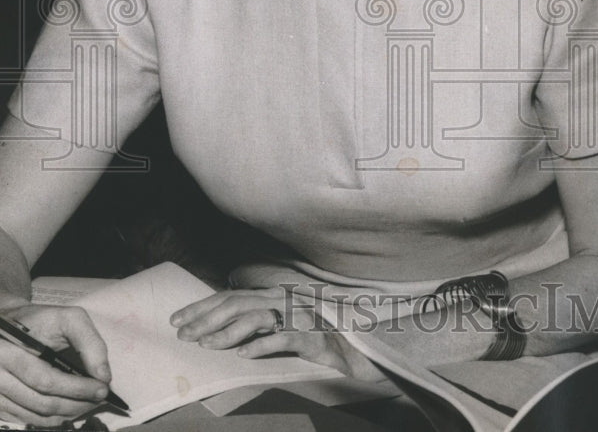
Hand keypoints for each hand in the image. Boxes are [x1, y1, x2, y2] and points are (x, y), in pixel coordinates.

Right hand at [0, 304, 111, 427]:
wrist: (10, 327)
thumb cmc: (41, 321)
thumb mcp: (67, 319)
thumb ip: (89, 342)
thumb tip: (103, 376)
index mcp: (8, 353)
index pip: (46, 380)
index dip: (77, 388)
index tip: (102, 388)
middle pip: (41, 402)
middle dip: (76, 403)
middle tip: (100, 398)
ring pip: (35, 415)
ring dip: (67, 413)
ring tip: (89, 403)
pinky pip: (26, 419)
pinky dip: (51, 419)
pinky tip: (69, 409)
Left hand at [170, 290, 383, 382]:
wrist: (366, 349)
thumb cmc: (325, 340)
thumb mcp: (288, 329)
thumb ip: (263, 323)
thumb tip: (226, 332)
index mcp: (278, 297)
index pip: (234, 295)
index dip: (204, 305)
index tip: (178, 319)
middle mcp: (287, 301)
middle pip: (239, 303)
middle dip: (206, 317)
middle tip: (182, 333)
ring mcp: (302, 317)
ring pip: (257, 317)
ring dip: (228, 331)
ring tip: (206, 345)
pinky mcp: (315, 337)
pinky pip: (284, 337)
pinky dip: (262, 344)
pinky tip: (245, 355)